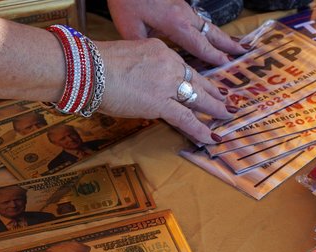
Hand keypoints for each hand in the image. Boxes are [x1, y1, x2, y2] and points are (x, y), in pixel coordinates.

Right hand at [96, 38, 233, 143]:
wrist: (90, 69)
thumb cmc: (97, 65)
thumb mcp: (126, 57)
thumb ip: (140, 69)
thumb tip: (140, 83)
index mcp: (159, 50)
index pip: (182, 67)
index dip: (194, 78)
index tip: (203, 84)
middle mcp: (169, 64)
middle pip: (196, 80)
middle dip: (212, 92)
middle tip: (225, 99)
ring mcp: (167, 84)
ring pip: (197, 98)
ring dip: (214, 109)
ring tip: (226, 116)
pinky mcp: (161, 103)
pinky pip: (186, 118)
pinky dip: (200, 129)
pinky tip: (210, 137)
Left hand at [107, 0, 248, 65]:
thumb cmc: (126, 1)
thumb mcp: (130, 29)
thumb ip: (146, 47)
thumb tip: (152, 63)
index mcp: (175, 24)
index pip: (199, 45)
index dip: (214, 57)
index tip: (228, 64)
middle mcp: (184, 15)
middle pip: (211, 32)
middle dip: (227, 44)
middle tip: (243, 52)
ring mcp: (182, 7)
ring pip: (206, 24)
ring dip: (220, 35)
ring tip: (233, 44)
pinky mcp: (177, 2)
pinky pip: (198, 19)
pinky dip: (208, 28)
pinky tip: (208, 33)